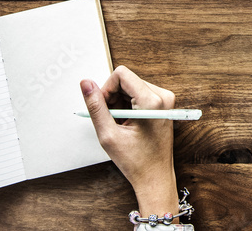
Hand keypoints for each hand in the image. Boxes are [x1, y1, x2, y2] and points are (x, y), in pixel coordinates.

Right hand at [80, 66, 178, 215]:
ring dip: (120, 103)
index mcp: (152, 101)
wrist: (155, 177)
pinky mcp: (164, 104)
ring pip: (131, 86)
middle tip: (111, 121)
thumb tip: (86, 83)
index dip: (106, 89)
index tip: (103, 108)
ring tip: (120, 125)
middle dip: (113, 98)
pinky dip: (128, 106)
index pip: (121, 74)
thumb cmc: (136, 162)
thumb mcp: (108, 134)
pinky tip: (128, 123)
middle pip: (126, 80)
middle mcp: (163, 96)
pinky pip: (139, 93)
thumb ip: (95, 106)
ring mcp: (165, 99)